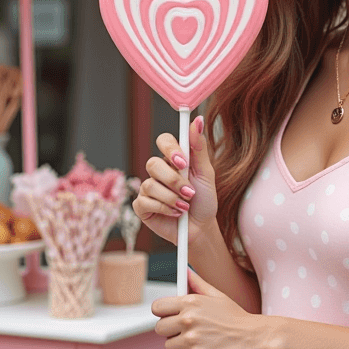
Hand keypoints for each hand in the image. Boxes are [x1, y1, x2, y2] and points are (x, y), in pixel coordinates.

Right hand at [134, 115, 218, 245]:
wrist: (201, 228)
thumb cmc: (204, 200)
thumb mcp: (206, 173)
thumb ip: (199, 148)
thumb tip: (197, 120)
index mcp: (174, 159)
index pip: (164, 141)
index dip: (170, 149)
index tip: (183, 162)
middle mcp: (159, 171)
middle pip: (152, 163)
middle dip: (173, 180)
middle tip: (189, 192)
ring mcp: (148, 188)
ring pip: (150, 184)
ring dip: (172, 197)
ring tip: (185, 205)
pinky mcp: (142, 206)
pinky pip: (145, 201)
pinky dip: (164, 208)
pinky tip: (175, 212)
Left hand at [151, 268, 265, 348]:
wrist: (256, 339)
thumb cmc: (237, 318)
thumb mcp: (218, 296)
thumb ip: (198, 284)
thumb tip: (186, 271)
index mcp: (191, 302)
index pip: (157, 307)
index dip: (162, 313)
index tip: (168, 317)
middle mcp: (188, 320)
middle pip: (160, 328)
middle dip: (170, 331)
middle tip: (185, 332)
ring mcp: (192, 340)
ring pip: (169, 346)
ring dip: (180, 347)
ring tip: (199, 343)